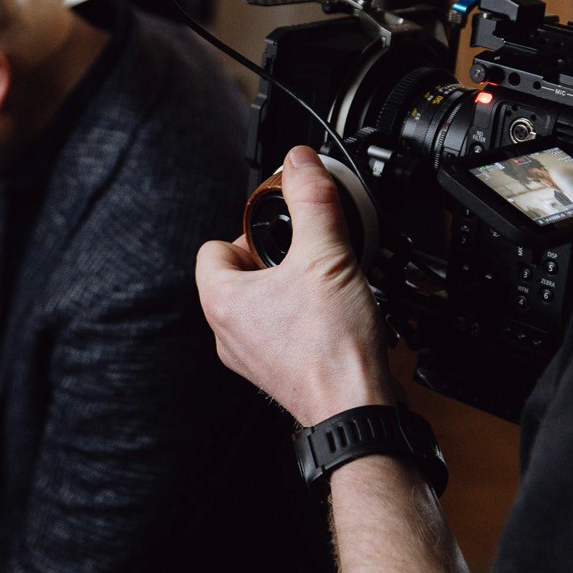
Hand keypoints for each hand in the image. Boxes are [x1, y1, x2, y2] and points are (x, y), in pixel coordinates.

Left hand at [196, 146, 394, 425]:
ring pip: (262, 304)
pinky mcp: (277, 374)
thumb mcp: (326, 255)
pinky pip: (280, 332)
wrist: (357, 411)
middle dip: (276, 261)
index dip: (250, 232)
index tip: (285, 234)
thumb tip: (300, 161)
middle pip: (240, 273)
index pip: (215, 247)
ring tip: (325, 290)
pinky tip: (333, 318)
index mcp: (221, 302)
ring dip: (292, 290)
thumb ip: (312, 200)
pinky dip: (302, 321)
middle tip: (311, 262)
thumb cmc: (333, 349)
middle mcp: (227, 334)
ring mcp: (250, 359)